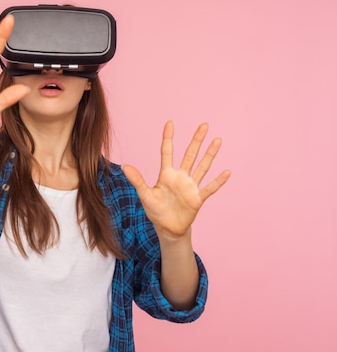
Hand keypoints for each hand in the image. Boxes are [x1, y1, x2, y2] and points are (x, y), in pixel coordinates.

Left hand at [122, 121, 230, 240]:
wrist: (167, 228)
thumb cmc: (155, 210)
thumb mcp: (145, 195)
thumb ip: (138, 180)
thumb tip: (124, 166)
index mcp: (166, 174)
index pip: (167, 152)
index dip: (168, 138)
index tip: (170, 123)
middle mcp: (180, 177)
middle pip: (190, 155)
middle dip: (196, 140)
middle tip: (204, 125)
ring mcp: (191, 186)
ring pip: (202, 167)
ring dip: (210, 154)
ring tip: (217, 140)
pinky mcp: (198, 198)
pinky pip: (210, 188)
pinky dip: (218, 181)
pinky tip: (227, 171)